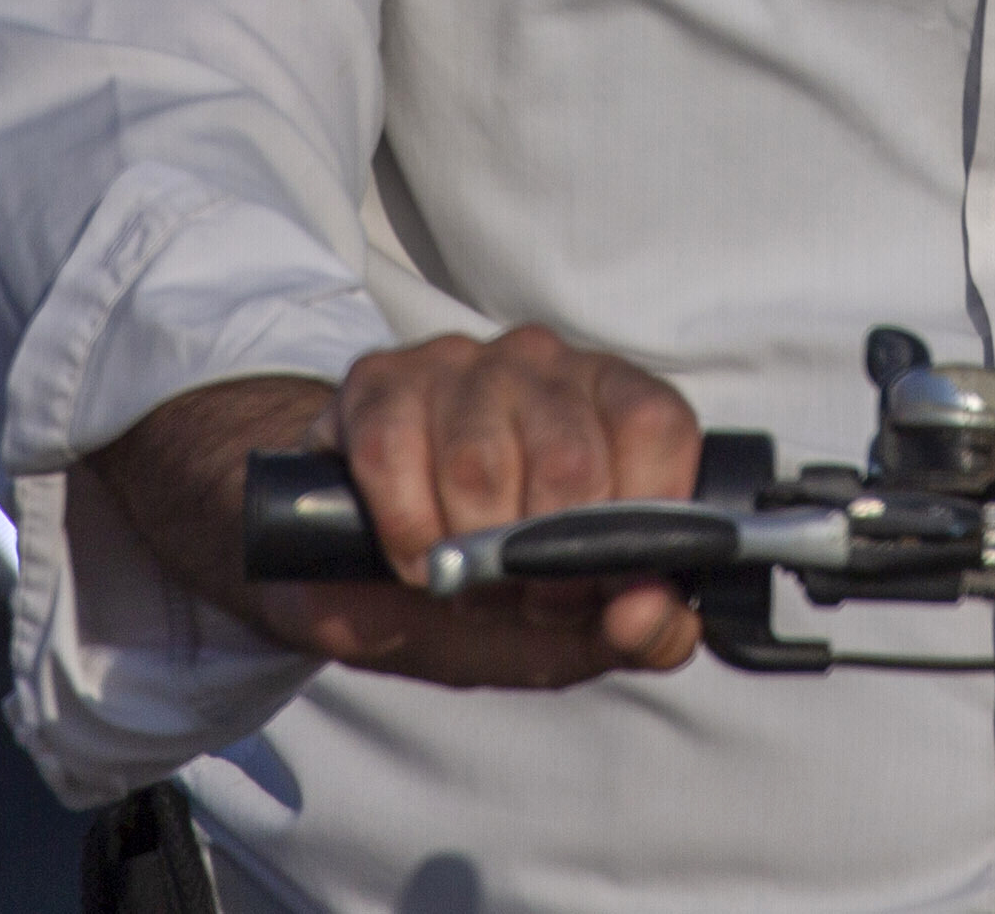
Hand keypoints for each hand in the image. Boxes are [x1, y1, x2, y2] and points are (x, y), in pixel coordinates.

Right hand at [84, 327, 706, 688]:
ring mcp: (460, 362)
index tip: (594, 586)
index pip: (657, 429)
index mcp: (614, 405)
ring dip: (466, 553)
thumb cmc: (471, 582)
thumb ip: (635, 631)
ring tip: (456, 577)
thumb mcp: (562, 628)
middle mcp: (546, 365)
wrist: (337, 562)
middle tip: (511, 594)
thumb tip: (656, 616)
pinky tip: (405, 556)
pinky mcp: (378, 378)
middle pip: (570, 460)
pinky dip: (403, 532)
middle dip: (538, 562)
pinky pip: (394, 454)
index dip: (632, 525)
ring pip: (481, 462)